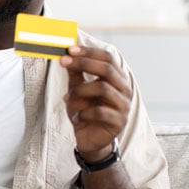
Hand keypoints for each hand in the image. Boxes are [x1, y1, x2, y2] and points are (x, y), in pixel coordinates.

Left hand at [60, 45, 131, 160]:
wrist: (89, 139)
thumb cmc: (85, 112)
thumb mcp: (76, 90)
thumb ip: (75, 74)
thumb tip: (68, 54)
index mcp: (116, 79)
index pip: (108, 58)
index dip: (89, 52)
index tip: (70, 49)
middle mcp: (123, 89)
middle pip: (107, 69)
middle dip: (84, 63)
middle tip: (64, 61)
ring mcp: (124, 106)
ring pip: (103, 88)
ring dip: (80, 91)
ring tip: (68, 99)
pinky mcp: (119, 122)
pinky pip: (99, 112)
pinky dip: (83, 113)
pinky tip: (77, 117)